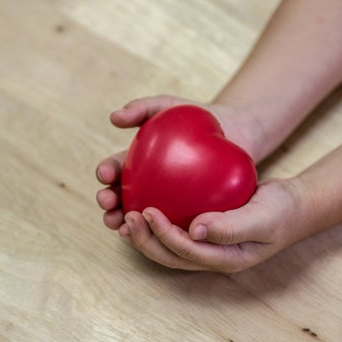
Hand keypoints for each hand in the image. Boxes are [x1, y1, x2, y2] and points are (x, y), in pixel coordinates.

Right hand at [96, 95, 263, 232]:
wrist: (237, 130)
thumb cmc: (198, 116)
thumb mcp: (168, 106)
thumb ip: (142, 107)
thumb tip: (113, 118)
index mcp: (136, 163)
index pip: (115, 169)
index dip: (106, 172)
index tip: (104, 174)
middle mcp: (146, 185)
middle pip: (121, 197)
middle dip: (109, 202)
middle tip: (107, 201)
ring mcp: (166, 202)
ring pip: (142, 217)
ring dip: (126, 223)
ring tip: (123, 225)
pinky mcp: (188, 214)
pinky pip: (174, 225)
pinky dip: (163, 232)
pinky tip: (160, 235)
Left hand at [122, 179, 308, 272]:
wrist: (292, 205)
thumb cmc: (280, 211)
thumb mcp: (261, 218)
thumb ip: (231, 227)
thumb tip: (195, 230)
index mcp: (223, 259)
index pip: (185, 252)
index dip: (163, 235)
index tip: (148, 211)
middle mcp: (210, 256)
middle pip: (169, 256)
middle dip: (145, 240)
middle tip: (128, 217)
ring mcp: (206, 245)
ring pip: (167, 247)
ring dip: (145, 235)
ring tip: (126, 216)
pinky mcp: (203, 230)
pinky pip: (175, 229)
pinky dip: (157, 222)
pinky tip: (144, 203)